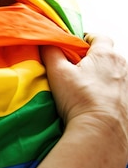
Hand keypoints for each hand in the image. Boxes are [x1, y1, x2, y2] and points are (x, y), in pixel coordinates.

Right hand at [41, 33, 127, 162]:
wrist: (101, 131)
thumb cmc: (80, 99)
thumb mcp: (57, 72)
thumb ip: (51, 52)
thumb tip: (47, 41)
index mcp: (106, 55)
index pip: (99, 37)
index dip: (85, 39)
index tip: (74, 48)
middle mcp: (122, 66)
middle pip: (106, 55)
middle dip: (92, 59)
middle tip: (75, 71)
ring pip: (113, 72)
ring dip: (102, 76)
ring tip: (85, 89)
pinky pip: (118, 89)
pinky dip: (108, 91)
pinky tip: (96, 101)